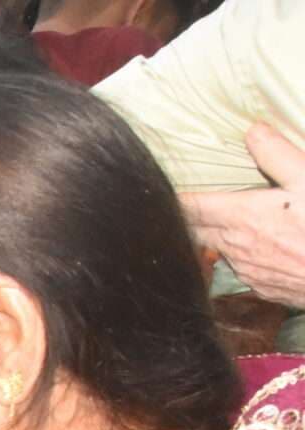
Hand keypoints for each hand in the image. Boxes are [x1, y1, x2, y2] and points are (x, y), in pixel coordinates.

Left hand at [181, 124, 304, 307]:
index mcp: (242, 216)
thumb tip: (253, 131)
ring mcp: (246, 270)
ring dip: (217, 236)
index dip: (178, 196)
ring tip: (223, 222)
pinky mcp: (261, 287)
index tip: (163, 189)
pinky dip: (240, 255)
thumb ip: (278, 156)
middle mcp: (235, 246)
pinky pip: (240, 268)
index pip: (193, 205)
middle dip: (191, 217)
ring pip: (218, 249)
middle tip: (187, 204)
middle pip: (197, 230)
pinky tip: (256, 246)